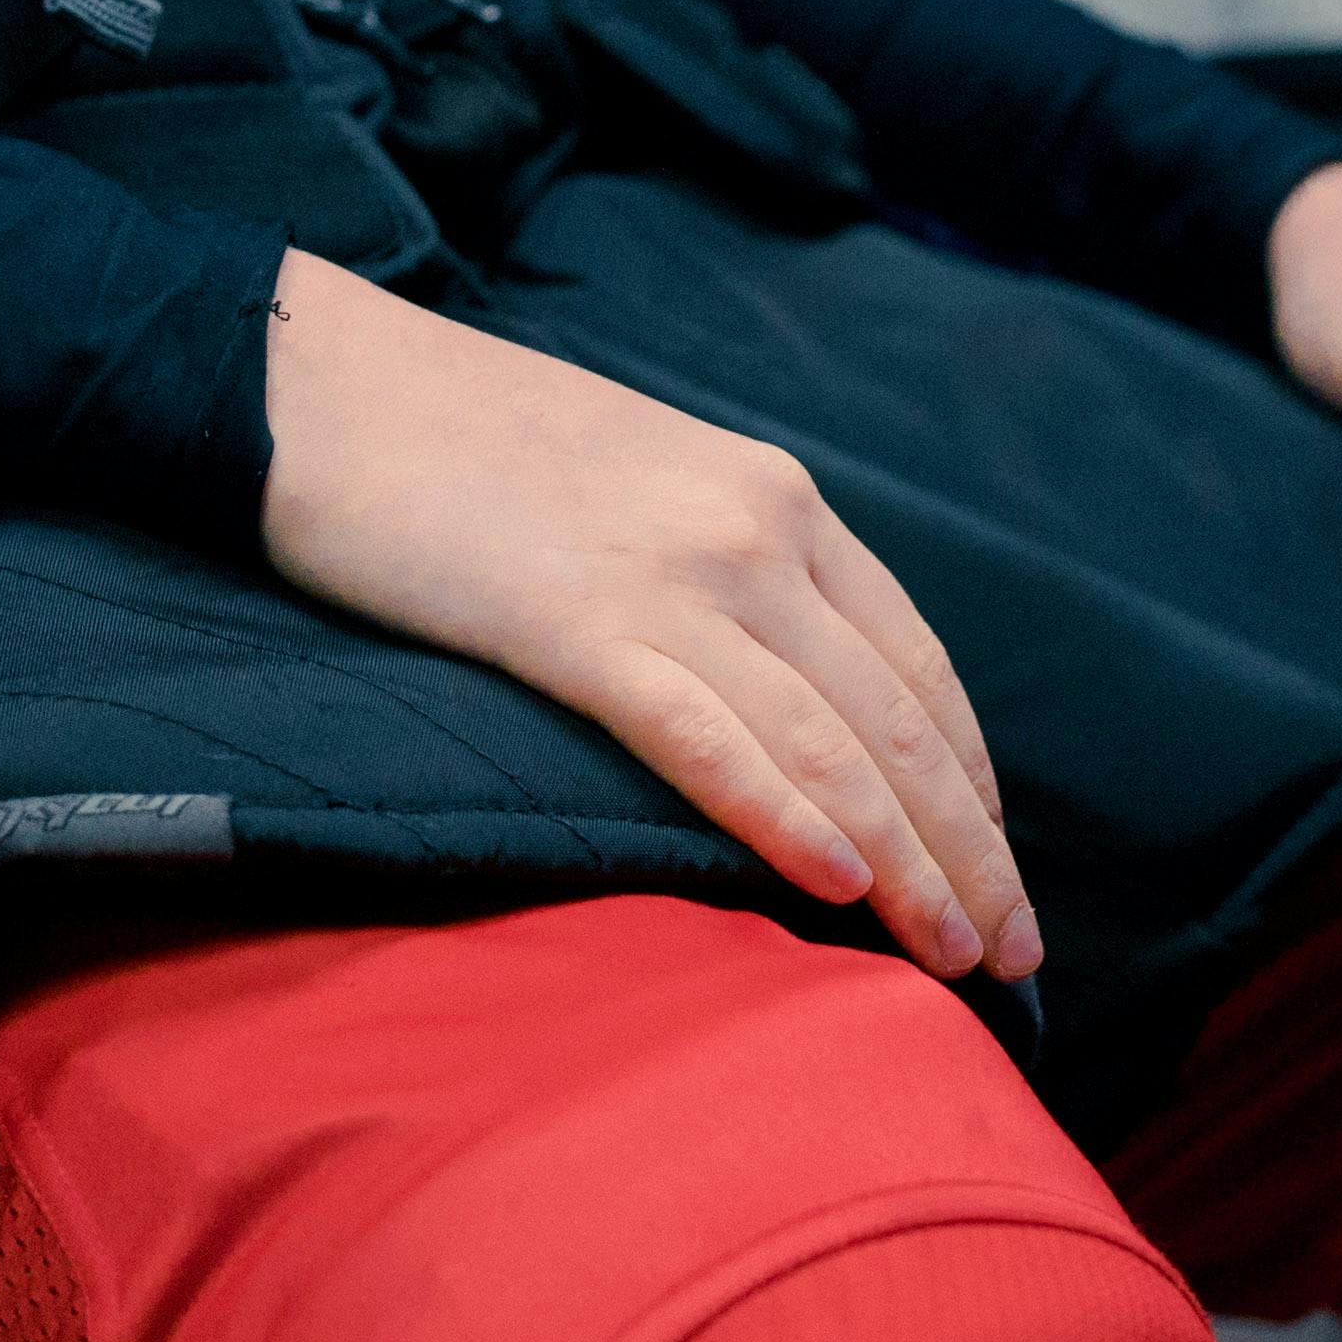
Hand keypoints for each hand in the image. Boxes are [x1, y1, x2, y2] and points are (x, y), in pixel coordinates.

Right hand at [257, 250, 1039, 981]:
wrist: (323, 382)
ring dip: (910, 864)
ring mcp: (670, 575)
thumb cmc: (462, 444)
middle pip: (897, 719)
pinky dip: (785, 816)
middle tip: (1019, 957)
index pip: (916, 662)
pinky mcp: (575, 626)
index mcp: (775, 495)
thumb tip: (770, 683)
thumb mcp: (639, 480)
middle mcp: (752, 530)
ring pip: (828, 744)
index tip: (997, 866)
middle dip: (971, 847)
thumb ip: (718, 564)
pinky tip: (840, 887)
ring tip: (957, 959)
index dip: (971, 778)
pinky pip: (708, 738)